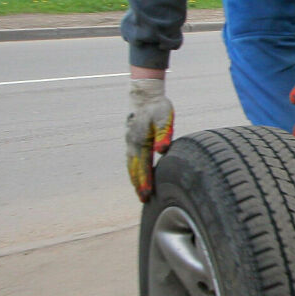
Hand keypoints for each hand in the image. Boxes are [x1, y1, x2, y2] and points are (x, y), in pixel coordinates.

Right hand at [125, 78, 173, 201]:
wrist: (145, 96)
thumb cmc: (158, 107)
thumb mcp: (165, 119)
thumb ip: (164, 135)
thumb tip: (162, 151)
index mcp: (140, 141)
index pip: (142, 166)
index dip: (145, 180)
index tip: (147, 193)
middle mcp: (132, 144)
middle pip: (134, 168)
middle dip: (138, 184)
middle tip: (143, 199)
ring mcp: (130, 142)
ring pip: (131, 165)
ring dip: (135, 179)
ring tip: (139, 192)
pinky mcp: (131, 140)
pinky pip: (131, 159)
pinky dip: (133, 169)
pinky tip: (136, 175)